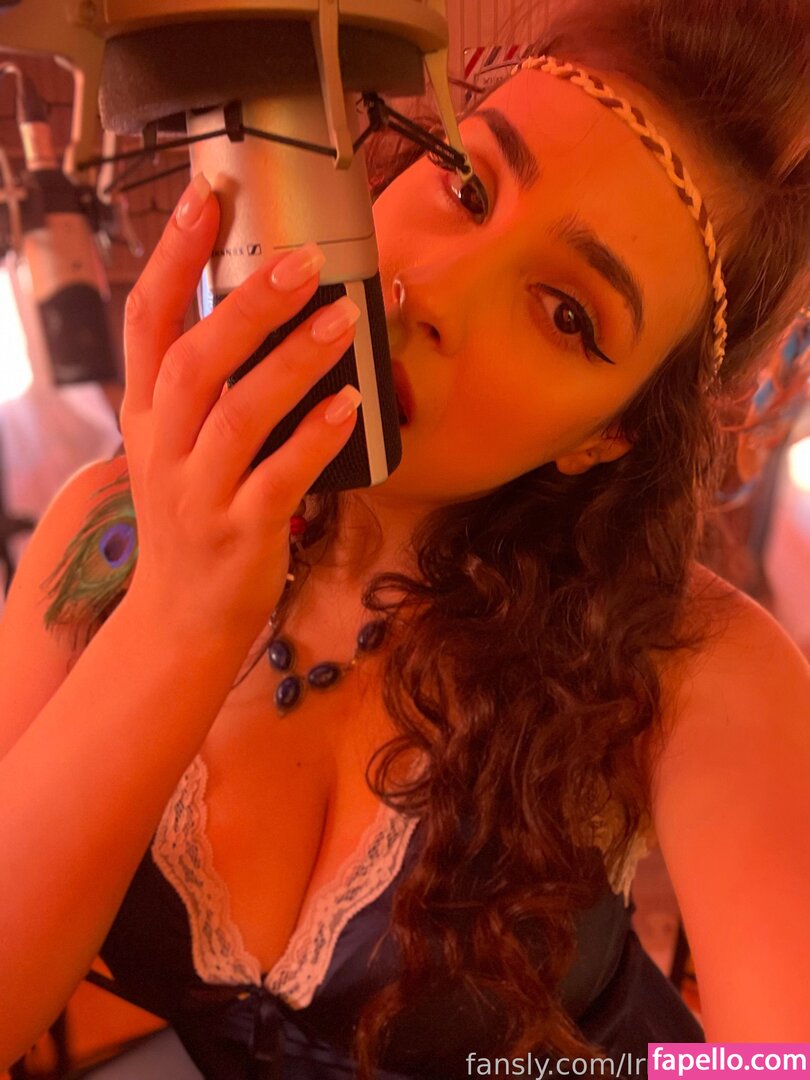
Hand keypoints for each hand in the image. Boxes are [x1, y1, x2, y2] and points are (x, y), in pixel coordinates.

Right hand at [119, 173, 360, 638]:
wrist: (180, 615)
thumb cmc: (191, 519)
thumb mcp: (177, 448)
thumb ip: (207, 388)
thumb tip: (269, 315)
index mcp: (149, 415)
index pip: (147, 321)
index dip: (173, 257)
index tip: (207, 196)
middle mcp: (166, 447)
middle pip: (195, 360)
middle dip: (246, 304)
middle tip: (302, 259)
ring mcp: (200, 492)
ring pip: (239, 414)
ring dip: (291, 362)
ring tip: (340, 318)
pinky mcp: (242, 530)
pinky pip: (280, 477)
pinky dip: (315, 437)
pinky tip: (350, 402)